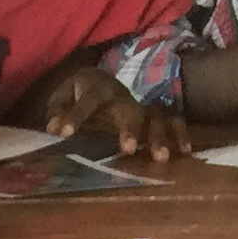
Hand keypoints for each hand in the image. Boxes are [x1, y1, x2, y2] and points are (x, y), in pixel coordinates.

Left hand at [36, 64, 187, 158]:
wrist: (96, 80)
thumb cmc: (76, 93)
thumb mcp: (61, 97)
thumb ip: (57, 110)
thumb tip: (53, 126)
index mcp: (97, 89)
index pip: (88, 100)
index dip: (76, 115)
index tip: (62, 133)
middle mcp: (122, 97)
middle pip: (131, 110)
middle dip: (131, 128)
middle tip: (129, 149)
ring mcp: (138, 107)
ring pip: (155, 117)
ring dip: (159, 136)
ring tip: (161, 158)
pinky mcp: (149, 117)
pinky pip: (170, 123)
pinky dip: (179, 135)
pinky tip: (184, 153)